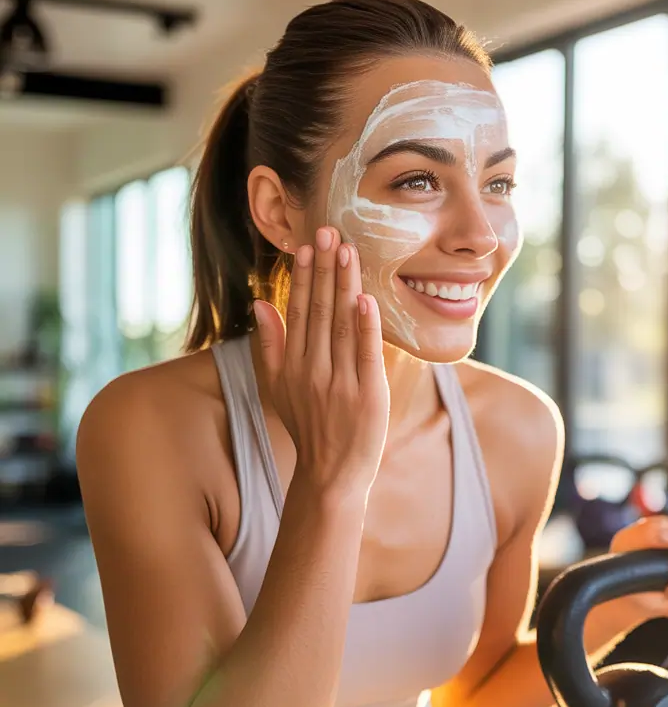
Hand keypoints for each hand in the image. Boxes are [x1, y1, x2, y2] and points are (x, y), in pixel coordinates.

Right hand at [253, 227, 389, 499]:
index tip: (307, 245)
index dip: (303, 277)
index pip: (299, 312)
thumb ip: (269, 346)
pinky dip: (366, 327)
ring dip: (345, 286)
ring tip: (347, 251)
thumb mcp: (277, 388)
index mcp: (293, 365)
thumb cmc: (310, 428)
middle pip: (320, 310)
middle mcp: (313, 370)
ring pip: (343, 325)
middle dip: (324, 269)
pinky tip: (366, 299)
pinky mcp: (367, 394)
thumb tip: (260, 304)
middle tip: (329, 231)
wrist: (331, 474)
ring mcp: (340, 382)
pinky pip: (366, 354)